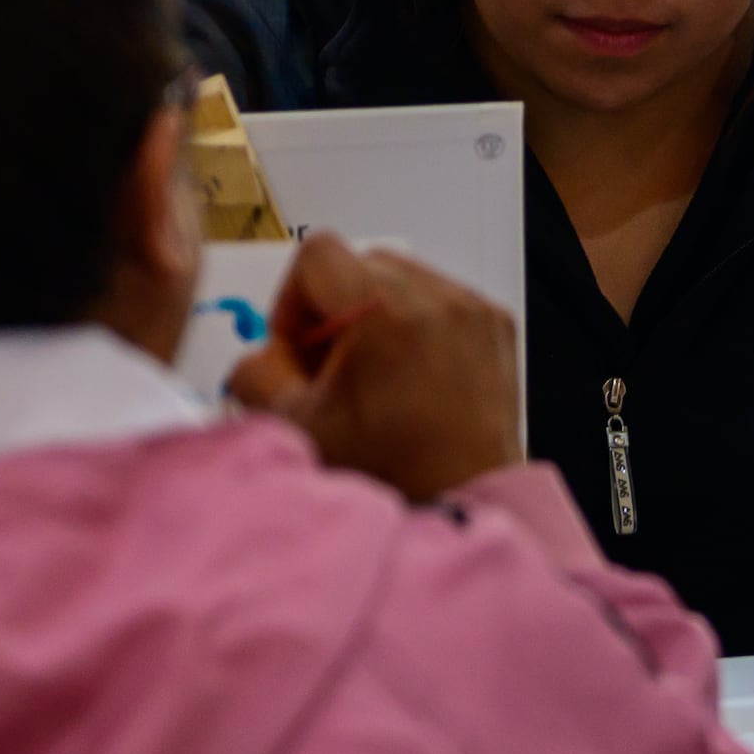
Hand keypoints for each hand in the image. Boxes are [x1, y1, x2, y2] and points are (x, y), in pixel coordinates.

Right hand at [227, 233, 518, 503]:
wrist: (461, 499)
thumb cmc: (386, 470)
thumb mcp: (296, 423)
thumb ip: (257, 374)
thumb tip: (263, 355)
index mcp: (384, 308)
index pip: (317, 255)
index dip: (293, 301)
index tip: (298, 348)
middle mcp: (436, 297)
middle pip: (359, 263)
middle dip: (334, 310)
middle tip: (330, 368)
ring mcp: (473, 308)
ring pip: (402, 279)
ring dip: (376, 315)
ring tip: (373, 378)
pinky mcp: (496, 325)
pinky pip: (443, 300)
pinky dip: (419, 326)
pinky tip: (411, 379)